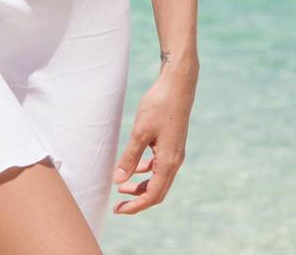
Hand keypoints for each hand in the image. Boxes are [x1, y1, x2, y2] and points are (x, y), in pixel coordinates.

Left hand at [111, 59, 196, 214]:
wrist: (177, 85)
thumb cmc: (159, 106)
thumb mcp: (140, 132)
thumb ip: (130, 157)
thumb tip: (118, 180)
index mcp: (168, 162)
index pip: (153, 194)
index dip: (135, 205)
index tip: (118, 209)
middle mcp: (175, 161)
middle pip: (157, 191)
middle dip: (138, 200)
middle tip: (118, 204)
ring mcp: (175, 153)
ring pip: (159, 180)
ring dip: (141, 186)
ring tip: (122, 186)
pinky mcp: (172, 145)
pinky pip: (160, 167)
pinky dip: (147, 172)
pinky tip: (134, 168)